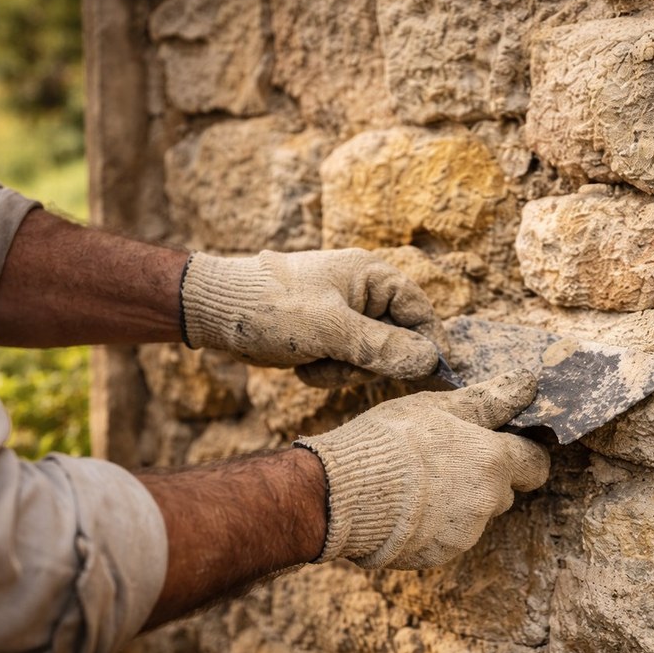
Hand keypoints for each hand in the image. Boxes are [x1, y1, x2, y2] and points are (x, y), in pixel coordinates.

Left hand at [179, 249, 442, 384]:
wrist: (215, 311)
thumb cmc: (271, 308)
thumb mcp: (329, 329)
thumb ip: (381, 347)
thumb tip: (430, 362)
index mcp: (371, 275)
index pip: (420, 311)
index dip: (431, 344)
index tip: (438, 377)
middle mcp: (363, 293)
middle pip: (398, 341)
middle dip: (370, 362)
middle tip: (342, 364)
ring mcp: (345, 316)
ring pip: (371, 359)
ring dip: (344, 371)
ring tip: (312, 362)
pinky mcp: (327, 336)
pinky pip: (347, 365)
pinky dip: (328, 372)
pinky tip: (302, 365)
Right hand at [294, 370, 550, 568]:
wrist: (344, 493)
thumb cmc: (391, 440)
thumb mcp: (439, 407)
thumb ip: (489, 400)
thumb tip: (527, 383)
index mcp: (493, 461)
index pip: (536, 463)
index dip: (523, 454)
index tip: (502, 446)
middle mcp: (487, 502)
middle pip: (504, 492)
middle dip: (485, 479)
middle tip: (447, 461)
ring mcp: (464, 533)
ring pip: (474, 515)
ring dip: (458, 502)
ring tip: (416, 484)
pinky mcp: (438, 555)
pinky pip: (446, 538)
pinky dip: (433, 525)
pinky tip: (403, 508)